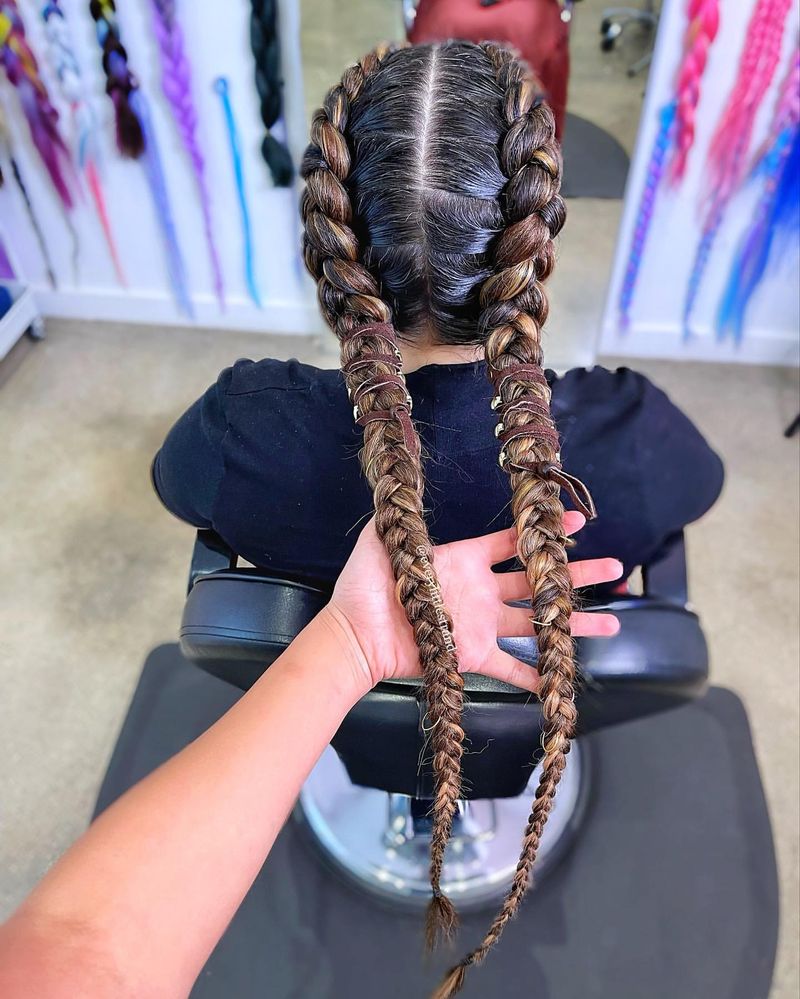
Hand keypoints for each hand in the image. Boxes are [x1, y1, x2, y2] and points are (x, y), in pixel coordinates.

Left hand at [323, 513, 621, 693]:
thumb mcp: (383, 542)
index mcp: (464, 559)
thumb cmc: (366, 587)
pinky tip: (560, 681)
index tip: (577, 522)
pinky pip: (509, 667)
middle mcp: (480, 590)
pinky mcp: (472, 655)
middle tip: (613, 569)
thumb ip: (402, 517)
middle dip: (577, 575)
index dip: (545, 532)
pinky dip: (534, 676)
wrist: (357, 635)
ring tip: (610, 625)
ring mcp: (479, 624)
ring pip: (535, 622)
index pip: (513, 541)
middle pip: (537, 580)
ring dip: (572, 625)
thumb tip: (407, 486)